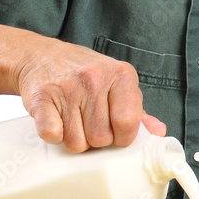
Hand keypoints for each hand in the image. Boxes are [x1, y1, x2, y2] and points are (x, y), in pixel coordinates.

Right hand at [13, 38, 165, 151]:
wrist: (41, 56)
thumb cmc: (84, 73)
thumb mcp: (116, 83)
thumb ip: (137, 110)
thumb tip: (158, 132)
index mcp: (121, 74)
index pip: (128, 123)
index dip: (122, 137)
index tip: (115, 134)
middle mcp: (95, 78)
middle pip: (101, 138)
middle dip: (96, 140)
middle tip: (89, 124)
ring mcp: (67, 87)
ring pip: (77, 142)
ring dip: (74, 140)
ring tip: (72, 120)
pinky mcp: (41, 98)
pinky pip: (52, 134)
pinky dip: (54, 136)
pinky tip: (56, 121)